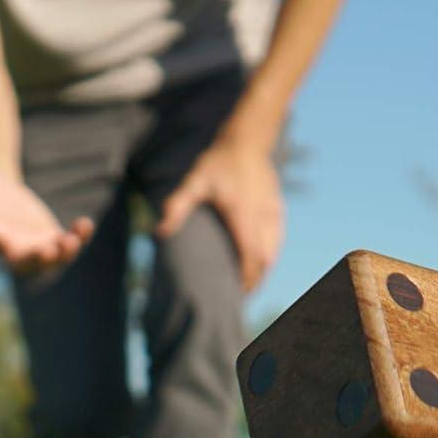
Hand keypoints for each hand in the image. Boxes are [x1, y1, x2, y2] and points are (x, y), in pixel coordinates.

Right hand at [0, 149, 93, 270]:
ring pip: (49, 259)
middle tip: (48, 252)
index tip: (1, 239)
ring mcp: (33, 248)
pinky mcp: (50, 241)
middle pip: (22, 261)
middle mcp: (10, 248)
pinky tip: (86, 224)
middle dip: (35, 259)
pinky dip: (78, 238)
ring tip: (72, 240)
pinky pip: (66, 245)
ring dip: (62, 253)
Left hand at [155, 139, 283, 290]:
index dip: (247, 277)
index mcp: (242, 212)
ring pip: (272, 253)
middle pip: (264, 259)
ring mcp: (273, 212)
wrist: (245, 142)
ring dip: (261, 271)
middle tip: (238, 295)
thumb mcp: (194, 182)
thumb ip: (177, 206)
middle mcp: (262, 214)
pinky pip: (276, 241)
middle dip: (254, 280)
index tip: (237, 293)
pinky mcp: (278, 210)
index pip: (250, 254)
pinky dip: (267, 257)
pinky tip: (256, 267)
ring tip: (246, 285)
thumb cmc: (216, 164)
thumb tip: (160, 232)